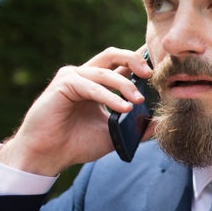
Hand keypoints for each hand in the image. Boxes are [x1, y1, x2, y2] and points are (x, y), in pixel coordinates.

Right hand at [0, 47, 152, 175]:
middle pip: (113, 55)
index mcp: (98, 84)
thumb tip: (161, 122)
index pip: (122, 65)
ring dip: (125, 85)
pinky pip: (91, 86)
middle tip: (151, 74)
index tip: (161, 70)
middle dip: (134, 59)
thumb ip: (137, 127)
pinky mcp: (62, 84)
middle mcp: (86, 76)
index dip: (140, 63)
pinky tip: (123, 108)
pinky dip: (108, 96)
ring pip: (104, 71)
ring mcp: (73, 77)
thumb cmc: (78, 144)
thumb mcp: (115, 134)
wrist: (49, 155)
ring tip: (138, 101)